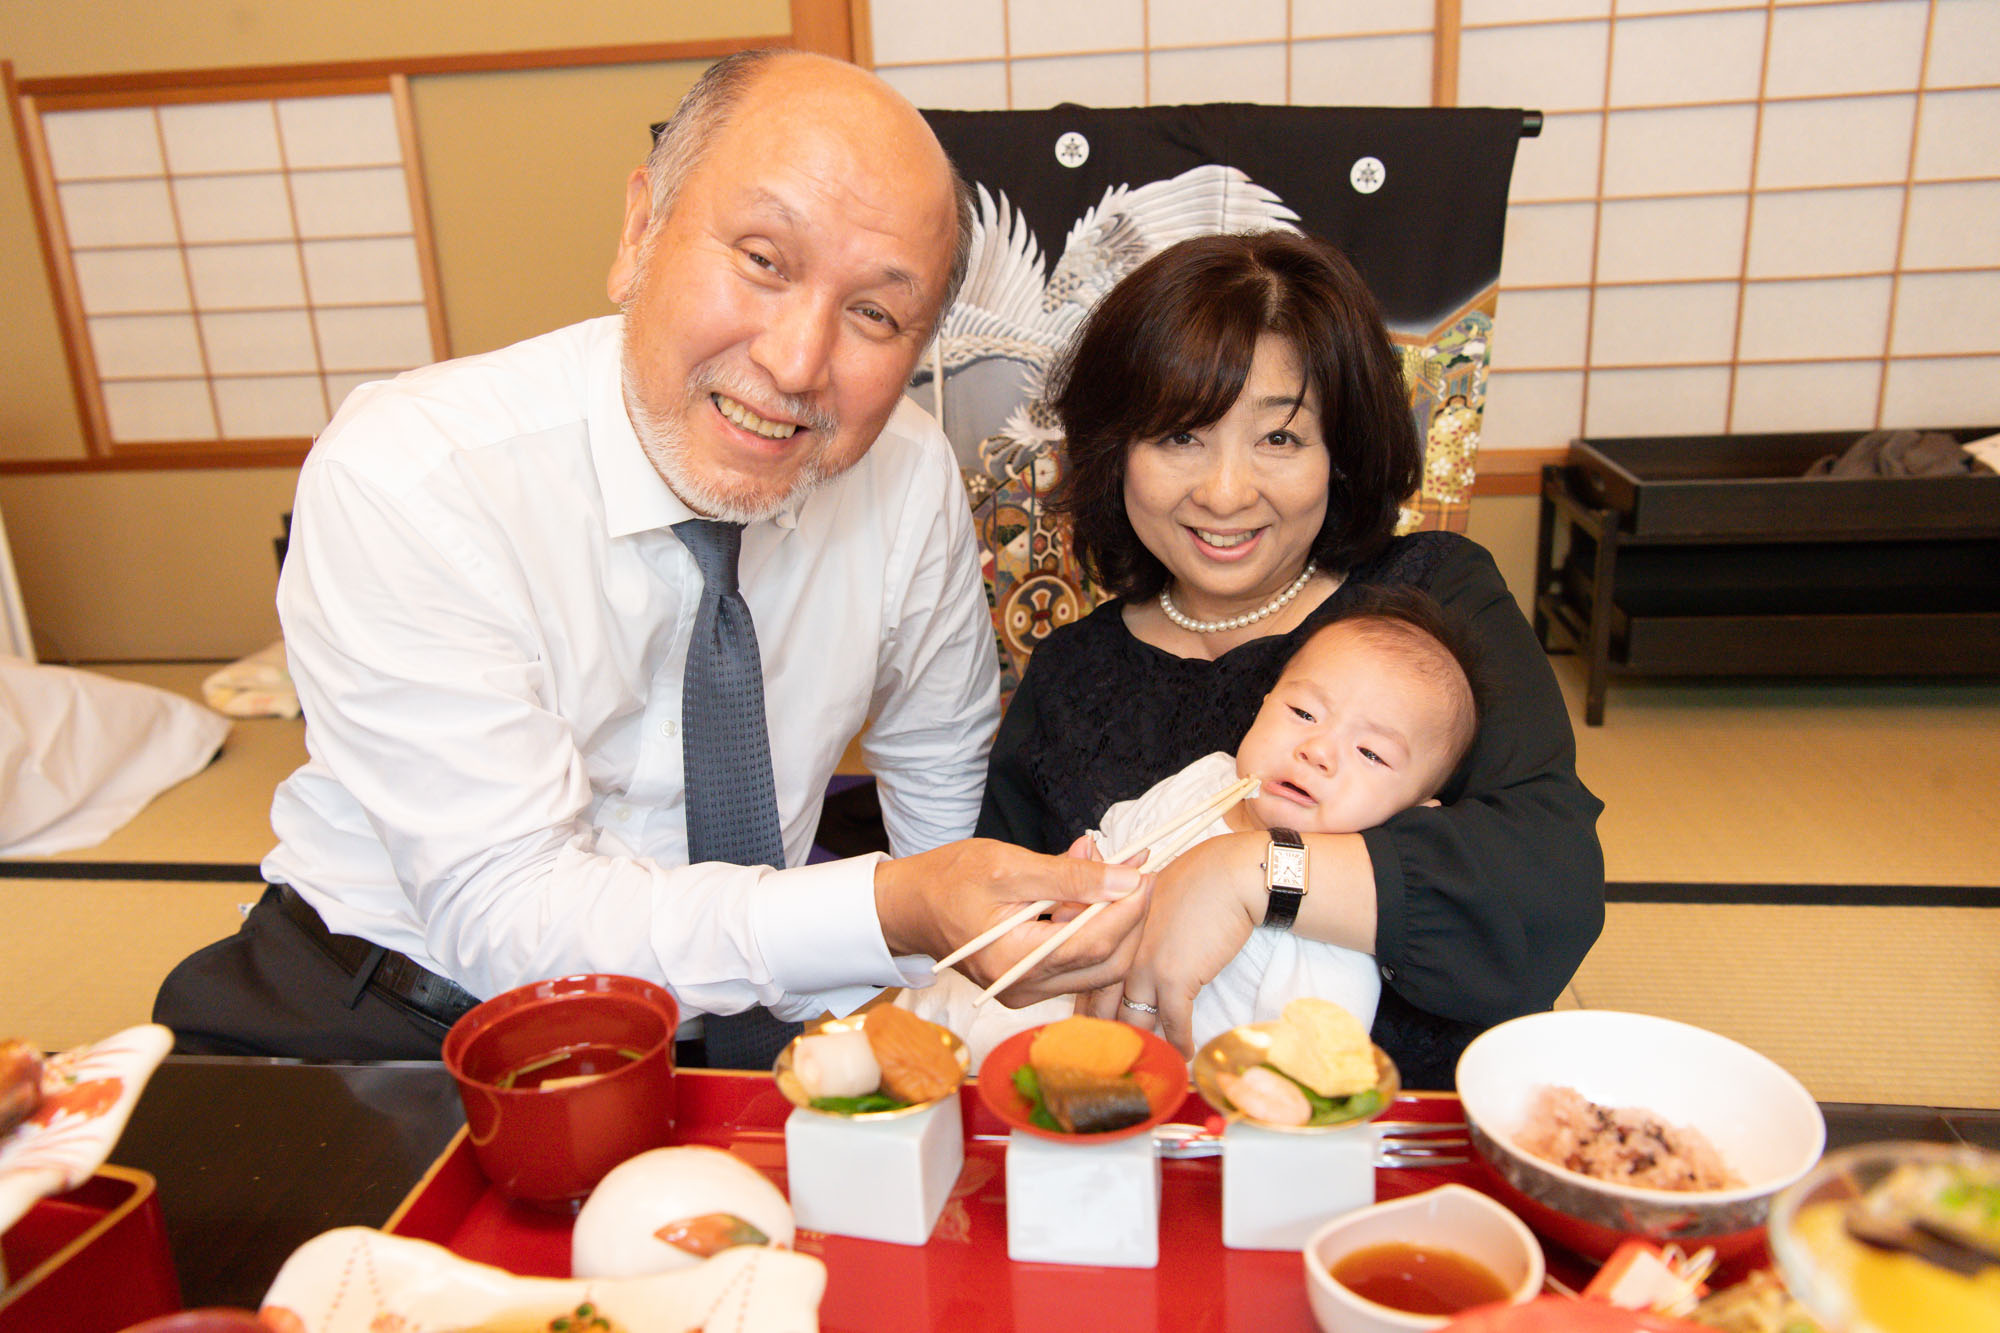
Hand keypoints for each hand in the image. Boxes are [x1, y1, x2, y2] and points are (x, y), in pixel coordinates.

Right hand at [874, 837, 1149, 1004]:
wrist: (909, 906)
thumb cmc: (948, 880)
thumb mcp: (1008, 866)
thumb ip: (1069, 877)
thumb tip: (1125, 880)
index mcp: (1012, 960)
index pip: (1094, 943)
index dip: (1129, 909)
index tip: (1145, 871)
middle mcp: (1021, 987)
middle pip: (1106, 963)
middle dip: (1130, 917)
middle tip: (1137, 870)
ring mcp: (1025, 991)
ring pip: (1097, 966)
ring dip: (1112, 920)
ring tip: (1107, 870)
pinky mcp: (1028, 984)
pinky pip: (1076, 963)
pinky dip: (1088, 927)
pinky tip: (1083, 890)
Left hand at [1096, 830, 1264, 1054]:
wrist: (1228, 877)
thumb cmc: (1198, 881)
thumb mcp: (1152, 896)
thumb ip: (1136, 923)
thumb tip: (1138, 944)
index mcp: (1113, 930)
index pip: (1091, 977)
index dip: (1090, 1006)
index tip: (1091, 1025)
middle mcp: (1121, 951)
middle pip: (1103, 1004)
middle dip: (1107, 1034)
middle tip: (1113, 1055)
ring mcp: (1145, 967)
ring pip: (1134, 1019)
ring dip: (1142, 1043)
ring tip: (1146, 1061)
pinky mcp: (1175, 979)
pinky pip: (1173, 1023)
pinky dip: (1178, 1042)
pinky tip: (1183, 1054)